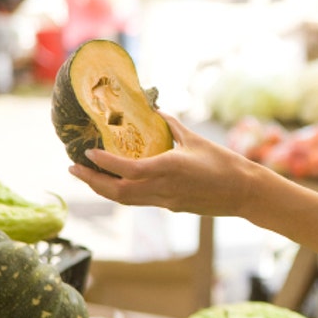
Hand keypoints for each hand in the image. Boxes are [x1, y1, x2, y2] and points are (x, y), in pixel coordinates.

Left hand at [67, 113, 258, 216]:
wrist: (243, 192)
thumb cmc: (223, 163)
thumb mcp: (196, 140)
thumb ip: (172, 126)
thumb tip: (157, 111)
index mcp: (167, 168)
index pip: (125, 168)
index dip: (103, 162)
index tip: (87, 153)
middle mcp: (162, 188)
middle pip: (116, 192)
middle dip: (92, 182)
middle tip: (74, 169)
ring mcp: (165, 201)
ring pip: (125, 200)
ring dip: (103, 190)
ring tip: (88, 177)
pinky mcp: (171, 207)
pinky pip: (139, 201)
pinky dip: (123, 193)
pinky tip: (117, 183)